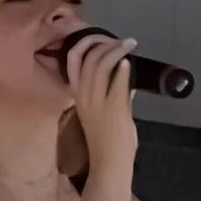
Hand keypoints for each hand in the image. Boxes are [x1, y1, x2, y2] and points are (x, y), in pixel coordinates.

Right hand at [65, 28, 139, 174]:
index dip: (84, 43)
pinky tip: (128, 62)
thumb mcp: (106, 116)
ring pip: (101, 65)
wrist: (109, 163)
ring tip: (128, 44)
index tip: (99, 37)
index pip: (72, 61)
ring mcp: (97, 101)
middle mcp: (83, 95)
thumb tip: (127, 84)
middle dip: (103, 42)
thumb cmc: (108, 143)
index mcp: (77, 96)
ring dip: (115, 50)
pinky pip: (117, 82)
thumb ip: (116, 98)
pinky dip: (123, 69)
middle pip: (87, 58)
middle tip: (120, 40)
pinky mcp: (113, 107)